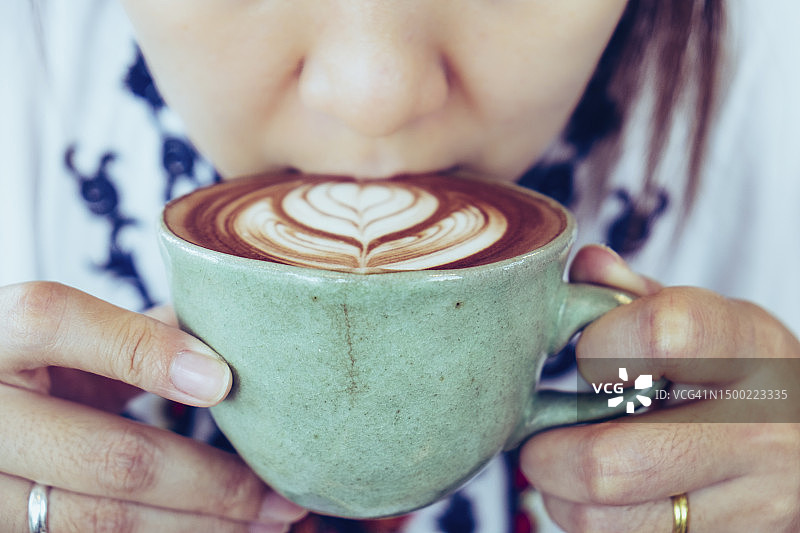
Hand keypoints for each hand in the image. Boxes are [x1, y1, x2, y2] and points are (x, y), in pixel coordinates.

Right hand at [0, 281, 306, 531]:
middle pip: (107, 453)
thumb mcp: (61, 340)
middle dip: (210, 481)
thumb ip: (131, 332)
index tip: (223, 381)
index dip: (144, 351)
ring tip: (269, 522)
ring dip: (199, 526)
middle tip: (280, 491)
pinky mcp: (7, 525)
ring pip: (100, 520)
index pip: (55, 323)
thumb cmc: (24, 371)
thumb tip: (231, 334)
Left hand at [520, 245, 799, 531]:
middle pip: (610, 462)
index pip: (661, 334)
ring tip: (567, 468)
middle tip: (540, 437)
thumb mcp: (704, 320)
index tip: (584, 354)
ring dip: (561, 496)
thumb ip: (636, 295)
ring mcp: (754, 503)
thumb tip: (587, 267)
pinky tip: (603, 498)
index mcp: (751, 347)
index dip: (597, 344)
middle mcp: (761, 431)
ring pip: (604, 521)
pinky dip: (591, 523)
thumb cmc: (735, 372)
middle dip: (549, 451)